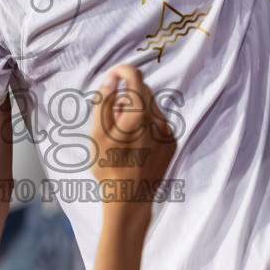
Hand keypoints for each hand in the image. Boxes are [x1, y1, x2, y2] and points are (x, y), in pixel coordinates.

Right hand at [90, 65, 176, 201]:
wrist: (130, 199)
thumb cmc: (109, 168)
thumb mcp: (97, 134)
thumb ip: (104, 102)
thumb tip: (112, 79)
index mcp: (139, 114)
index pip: (134, 75)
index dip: (121, 70)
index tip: (112, 77)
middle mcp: (158, 119)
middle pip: (142, 90)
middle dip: (126, 95)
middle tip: (111, 118)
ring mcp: (168, 131)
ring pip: (151, 106)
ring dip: (136, 111)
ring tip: (122, 135)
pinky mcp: (171, 142)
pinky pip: (158, 122)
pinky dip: (146, 124)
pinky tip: (135, 144)